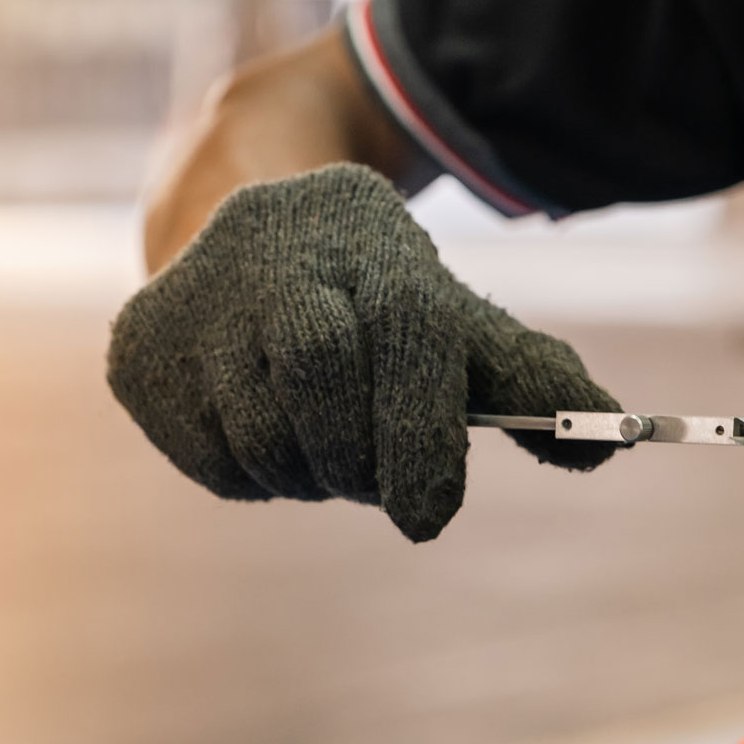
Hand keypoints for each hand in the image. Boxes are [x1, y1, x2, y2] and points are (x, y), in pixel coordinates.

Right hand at [108, 164, 618, 541]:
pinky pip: (213, 464)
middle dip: (363, 458)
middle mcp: (267, 248)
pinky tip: (265, 428)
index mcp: (363, 231)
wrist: (233, 229)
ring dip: (313, 471)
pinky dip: (255, 473)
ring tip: (322, 434)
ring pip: (266, 440)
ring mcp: (191, 299)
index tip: (430, 514)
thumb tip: (605, 443)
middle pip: (319, 382)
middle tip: (385, 480)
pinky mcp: (137, 354)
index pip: (401, 329)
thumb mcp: (449, 317)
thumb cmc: (365, 296)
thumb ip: (528, 378)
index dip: (419, 429)